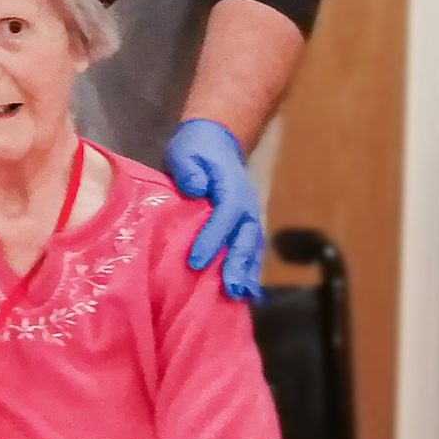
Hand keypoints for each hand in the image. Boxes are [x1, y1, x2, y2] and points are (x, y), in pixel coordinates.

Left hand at [164, 118, 263, 301]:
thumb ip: (189, 169)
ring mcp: (248, 216)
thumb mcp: (186, 152)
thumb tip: (196, 189)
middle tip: (229, 291)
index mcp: (230, 188)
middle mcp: (246, 205)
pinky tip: (246, 293)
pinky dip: (249, 271)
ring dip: (247, 272)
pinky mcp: (244, 226)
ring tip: (240, 297)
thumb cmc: (195, 149)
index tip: (194, 262)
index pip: (224, 216)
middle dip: (238, 265)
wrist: (215, 141)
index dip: (211, 239)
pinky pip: (250, 250)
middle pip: (245, 238)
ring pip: (252, 247)